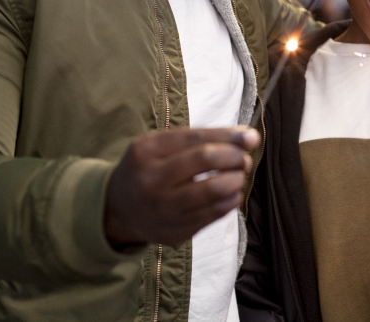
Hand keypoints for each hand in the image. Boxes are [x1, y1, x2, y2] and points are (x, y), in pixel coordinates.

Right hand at [104, 126, 259, 246]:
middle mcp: (152, 180)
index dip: (229, 137)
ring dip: (236, 180)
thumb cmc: (148, 168)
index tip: (252, 137)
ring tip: (238, 175)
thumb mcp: (159, 145)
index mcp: (146, 151)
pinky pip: (214, 214)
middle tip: (244, 159)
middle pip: (205, 161)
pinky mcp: (175, 232)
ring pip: (214, 191)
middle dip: (234, 157)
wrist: (117, 210)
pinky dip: (230, 200)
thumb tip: (248, 136)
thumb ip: (201, 138)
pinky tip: (231, 193)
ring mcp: (162, 210)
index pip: (196, 140)